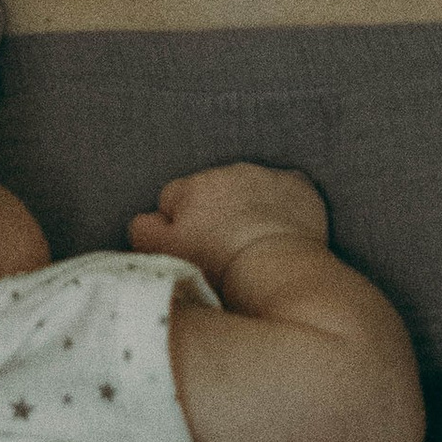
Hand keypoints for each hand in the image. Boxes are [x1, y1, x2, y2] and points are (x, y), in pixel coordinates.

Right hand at [130, 160, 330, 287]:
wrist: (277, 269)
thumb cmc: (218, 266)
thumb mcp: (163, 253)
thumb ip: (143, 229)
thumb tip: (147, 218)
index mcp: (191, 186)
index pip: (173, 199)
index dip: (179, 226)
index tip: (193, 247)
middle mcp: (227, 172)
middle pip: (210, 191)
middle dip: (214, 212)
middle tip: (223, 248)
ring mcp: (265, 176)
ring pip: (247, 188)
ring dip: (247, 206)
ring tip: (253, 242)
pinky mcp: (298, 186)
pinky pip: (284, 189)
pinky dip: (282, 204)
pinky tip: (281, 228)